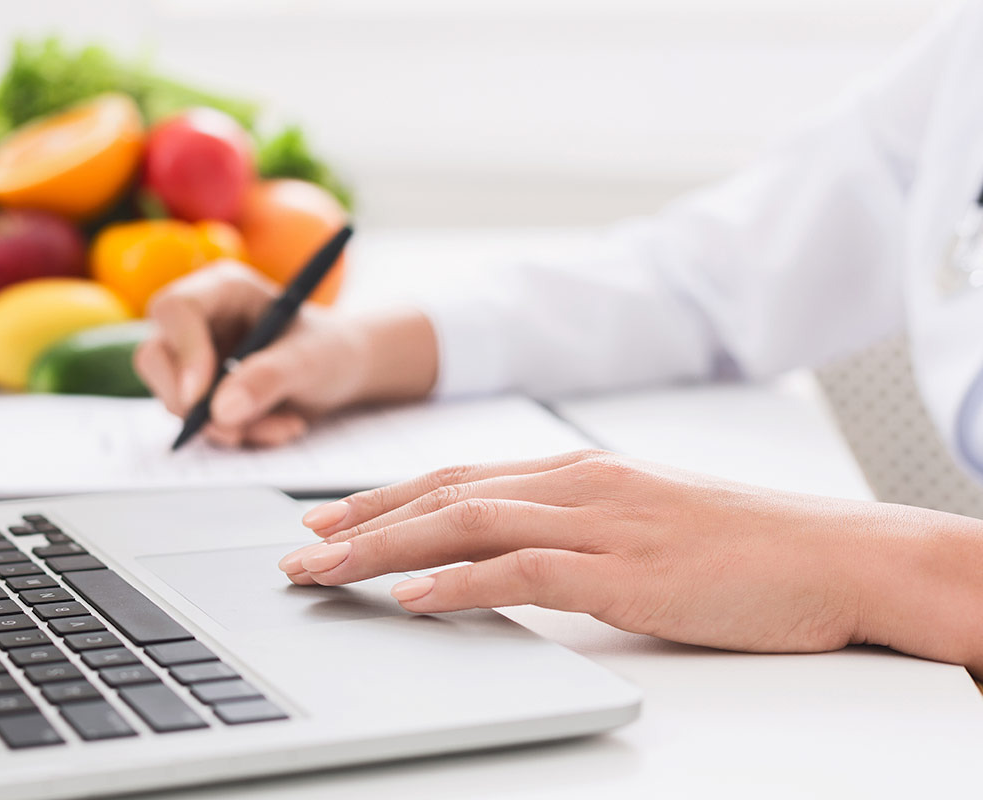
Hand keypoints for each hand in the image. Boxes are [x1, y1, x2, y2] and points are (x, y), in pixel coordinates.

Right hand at [135, 261, 437, 446]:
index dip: (184, 353)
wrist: (342, 372)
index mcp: (223, 289)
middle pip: (155, 356)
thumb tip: (221, 411)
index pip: (177, 310)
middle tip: (233, 431)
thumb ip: (269, 377)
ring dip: (225, 427)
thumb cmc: (330, 349)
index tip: (201, 398)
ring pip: (173, 398)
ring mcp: (194, 358)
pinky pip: (197, 423)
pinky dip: (235, 436)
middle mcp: (199, 320)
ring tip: (283, 426)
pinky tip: (277, 428)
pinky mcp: (200, 393)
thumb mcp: (312, 359)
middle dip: (188, 402)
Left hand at [278, 449, 982, 671]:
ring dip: (384, 548)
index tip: (328, 518)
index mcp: (579, 472)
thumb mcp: (642, 522)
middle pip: (443, 494)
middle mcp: (578, 485)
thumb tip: (508, 553)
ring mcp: (600, 524)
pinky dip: (459, 581)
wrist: (836, 554)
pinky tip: (413, 597)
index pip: (458, 478)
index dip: (383, 497)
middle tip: (297, 547)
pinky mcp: (625, 572)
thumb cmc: (742, 544)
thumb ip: (574, 529)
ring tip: (325, 570)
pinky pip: (523, 571)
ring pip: (465, 523)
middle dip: (360, 520)